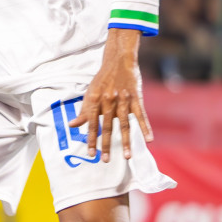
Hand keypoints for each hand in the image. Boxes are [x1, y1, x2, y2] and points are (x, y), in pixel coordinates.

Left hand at [68, 28, 154, 160]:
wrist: (118, 60)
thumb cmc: (102, 79)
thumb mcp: (89, 93)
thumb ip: (84, 111)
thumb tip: (72, 125)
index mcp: (94, 100)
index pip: (91, 124)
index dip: (91, 139)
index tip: (90, 154)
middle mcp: (108, 101)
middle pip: (106, 126)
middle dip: (106, 145)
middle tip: (104, 160)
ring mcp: (123, 100)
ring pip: (124, 124)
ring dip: (125, 141)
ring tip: (126, 157)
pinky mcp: (136, 97)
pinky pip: (141, 115)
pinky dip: (145, 127)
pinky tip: (149, 140)